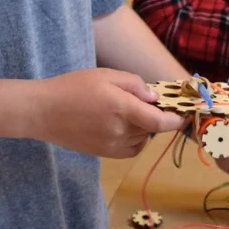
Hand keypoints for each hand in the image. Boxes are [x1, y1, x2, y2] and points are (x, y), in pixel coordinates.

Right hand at [34, 68, 184, 158]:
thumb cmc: (72, 87)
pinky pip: (131, 149)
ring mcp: (112, 146)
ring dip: (143, 127)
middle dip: (154, 116)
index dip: (176, 120)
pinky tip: (123, 127)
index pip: (160, 122)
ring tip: (126, 111)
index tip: (184, 114)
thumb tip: (155, 98)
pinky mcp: (104, 154)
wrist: (43, 112)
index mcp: (122, 108)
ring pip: (142, 139)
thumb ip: (134, 85)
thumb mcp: (105, 74)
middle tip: (144, 102)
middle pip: (152, 128)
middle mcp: (120, 131)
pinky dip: (135, 140)